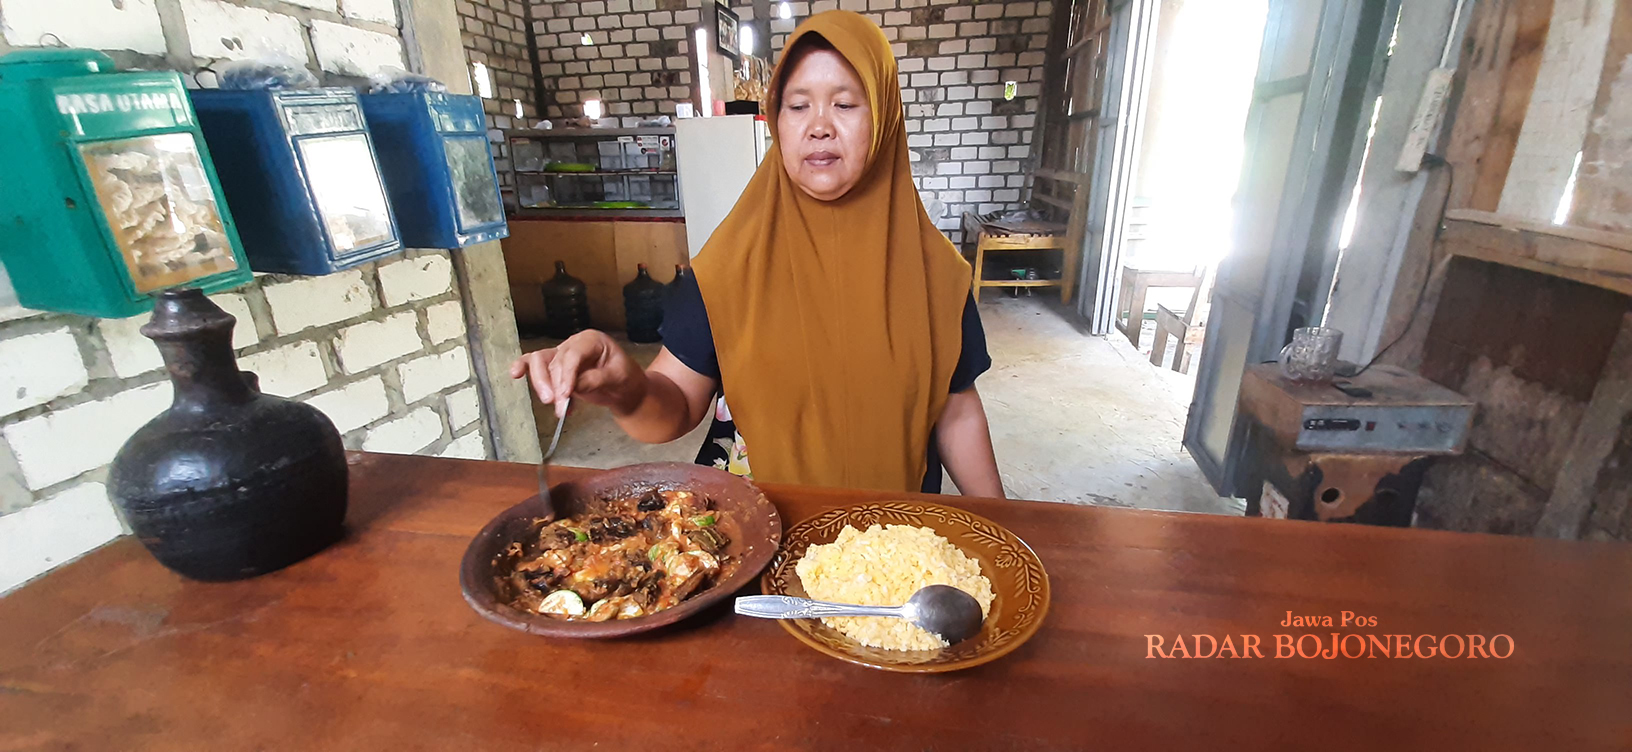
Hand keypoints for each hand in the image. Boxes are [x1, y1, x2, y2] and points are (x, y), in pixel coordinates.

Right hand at [509, 330, 643, 418]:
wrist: (624, 388)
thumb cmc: (624, 378)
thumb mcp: (618, 378)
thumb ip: (596, 380)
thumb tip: (574, 387)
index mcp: (591, 340)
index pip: (573, 355)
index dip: (567, 375)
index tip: (565, 394)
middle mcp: (573, 344)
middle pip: (553, 359)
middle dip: (551, 382)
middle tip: (556, 403)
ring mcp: (562, 355)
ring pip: (540, 363)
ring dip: (542, 384)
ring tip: (552, 404)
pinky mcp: (555, 368)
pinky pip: (535, 364)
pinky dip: (524, 368)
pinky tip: (515, 374)